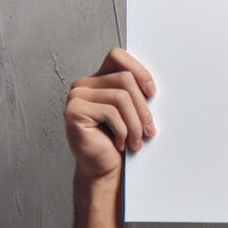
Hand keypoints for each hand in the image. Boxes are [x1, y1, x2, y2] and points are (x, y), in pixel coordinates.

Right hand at [64, 48, 156, 180]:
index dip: (139, 71)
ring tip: (136, 141)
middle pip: (125, 80)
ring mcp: (76, 97)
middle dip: (143, 109)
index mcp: (98, 81)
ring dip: (135, 124)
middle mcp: (84, 85)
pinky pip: (111, 113)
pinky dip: (123, 131)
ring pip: (121, 97)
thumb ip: (137, 94)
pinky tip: (120, 144)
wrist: (104, 170)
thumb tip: (153, 86)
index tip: (152, 93)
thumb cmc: (121, 142)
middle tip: (149, 132)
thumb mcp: (133, 113)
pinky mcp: (74, 111)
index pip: (118, 56)